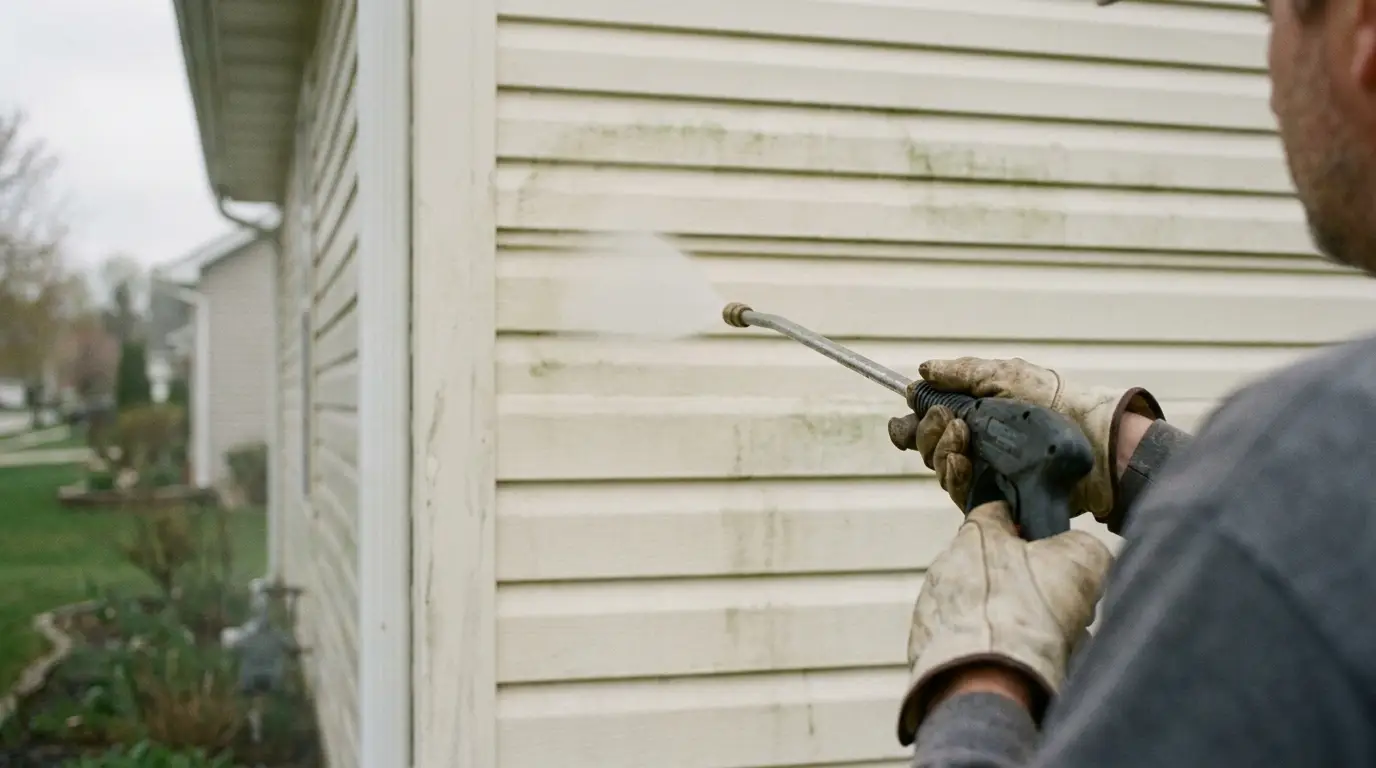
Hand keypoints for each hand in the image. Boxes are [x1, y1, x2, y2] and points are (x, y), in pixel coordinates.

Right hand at [893, 356, 1163, 520]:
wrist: (1091, 439)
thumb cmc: (1055, 402)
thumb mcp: (1007, 376)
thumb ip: (962, 374)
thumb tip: (923, 371)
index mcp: (972, 416)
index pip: (926, 424)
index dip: (909, 423)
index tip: (906, 414)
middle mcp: (973, 446)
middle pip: (925, 447)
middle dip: (924, 431)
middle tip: (945, 418)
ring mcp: (982, 473)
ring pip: (938, 468)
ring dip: (939, 449)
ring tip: (960, 437)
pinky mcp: (992, 499)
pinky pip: (957, 492)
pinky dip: (953, 475)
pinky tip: (961, 461)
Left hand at [896, 501, 1113, 745]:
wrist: (987, 681)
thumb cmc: (1028, 612)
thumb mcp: (1081, 561)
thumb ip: (1081, 545)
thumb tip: (1077, 552)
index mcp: (975, 535)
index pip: (997, 512)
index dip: (1026, 525)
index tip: (1047, 544)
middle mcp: (945, 566)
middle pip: (993, 567)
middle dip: (1025, 585)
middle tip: (1056, 608)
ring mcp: (932, 610)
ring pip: (983, 608)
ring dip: (1012, 622)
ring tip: (1046, 646)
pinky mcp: (927, 650)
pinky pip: (967, 644)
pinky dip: (990, 652)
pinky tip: (1017, 667)